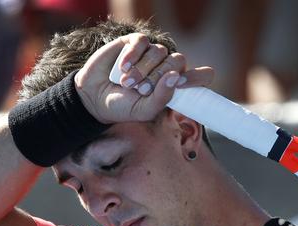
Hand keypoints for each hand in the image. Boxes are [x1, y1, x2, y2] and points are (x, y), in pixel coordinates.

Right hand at [74, 33, 213, 123]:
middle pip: (178, 61)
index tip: (182, 84)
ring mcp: (152, 54)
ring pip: (160, 52)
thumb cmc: (124, 107)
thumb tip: (176, 77)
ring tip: (127, 83)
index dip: (198, 77)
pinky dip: (133, 55)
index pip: (202, 76)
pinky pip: (143, 42)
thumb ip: (163, 98)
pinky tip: (123, 67)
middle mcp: (167, 67)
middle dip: (158, 77)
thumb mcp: (145, 110)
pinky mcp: (135, 43)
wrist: (95, 98)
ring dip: (142, 70)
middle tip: (141, 90)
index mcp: (176, 85)